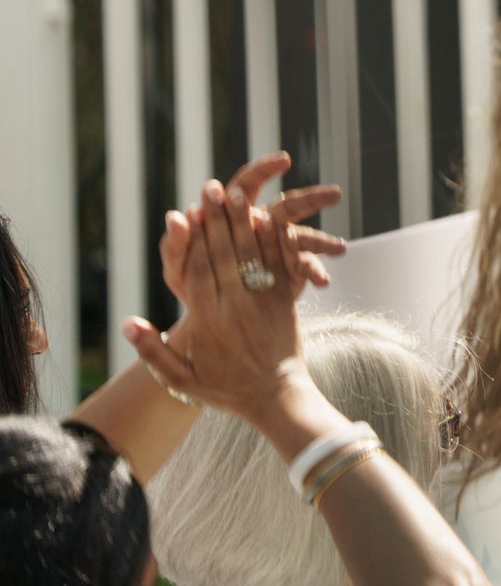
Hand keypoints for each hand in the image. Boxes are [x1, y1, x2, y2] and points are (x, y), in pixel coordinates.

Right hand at [126, 179, 314, 430]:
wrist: (276, 397)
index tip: (184, 212)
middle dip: (217, 219)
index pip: (196, 271)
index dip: (191, 240)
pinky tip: (271, 216)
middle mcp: (236, 306)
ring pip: (253, 253)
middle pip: (224, 254)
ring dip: (245, 220)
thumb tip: (128, 323)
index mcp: (208, 321)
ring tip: (240, 192)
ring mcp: (265, 301)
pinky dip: (276, 239)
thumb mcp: (180, 378)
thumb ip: (152, 351)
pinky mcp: (288, 300)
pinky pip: (282, 264)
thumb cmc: (224, 388)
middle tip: (212, 188)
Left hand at [184, 153, 347, 292]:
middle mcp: (262, 225)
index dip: (265, 169)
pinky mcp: (289, 270)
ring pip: (305, 236)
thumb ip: (177, 243)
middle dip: (313, 199)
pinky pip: (305, 267)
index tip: (284, 160)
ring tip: (340, 249)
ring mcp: (278, 247)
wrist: (208, 316)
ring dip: (323, 241)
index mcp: (234, 215)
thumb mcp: (178, 267)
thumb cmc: (191, 283)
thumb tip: (175, 216)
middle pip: (289, 205)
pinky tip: (321, 282)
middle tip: (335, 195)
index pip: (249, 184)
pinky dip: (314, 272)